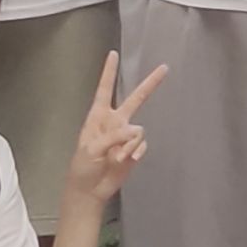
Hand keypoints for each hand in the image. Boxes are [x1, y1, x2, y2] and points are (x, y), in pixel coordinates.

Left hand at [66, 51, 166, 209]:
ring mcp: (125, 137)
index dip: (109, 72)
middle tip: (164, 69)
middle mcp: (114, 123)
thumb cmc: (82, 168)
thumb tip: (135, 130)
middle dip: (149, 85)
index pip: (105, 89)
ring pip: (139, 130)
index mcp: (98, 118)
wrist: (89, 192)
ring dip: (130, 144)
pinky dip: (136, 152)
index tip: (113, 54)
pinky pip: (142, 145)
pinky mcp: (133, 150)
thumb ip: (113, 136)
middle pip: (135, 99)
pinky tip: (127, 160)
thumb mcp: (91, 149)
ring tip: (117, 157)